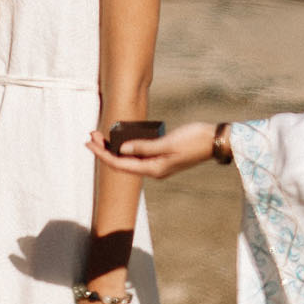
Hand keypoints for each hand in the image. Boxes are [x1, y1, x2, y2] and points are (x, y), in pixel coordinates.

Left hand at [86, 121, 216, 179]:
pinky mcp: (162, 156)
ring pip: (129, 158)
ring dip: (114, 147)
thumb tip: (122, 149)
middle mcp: (153, 169)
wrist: (215, 141)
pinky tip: (121, 138)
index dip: (102, 154)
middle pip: (122, 162)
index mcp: (153, 169)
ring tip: (101, 135)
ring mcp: (158, 164)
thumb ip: (144, 147)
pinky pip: (139, 154)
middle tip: (91, 134)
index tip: (89, 143)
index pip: (120, 163)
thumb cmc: (193, 140)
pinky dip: (127, 146)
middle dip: (104, 149)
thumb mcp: (167, 143)